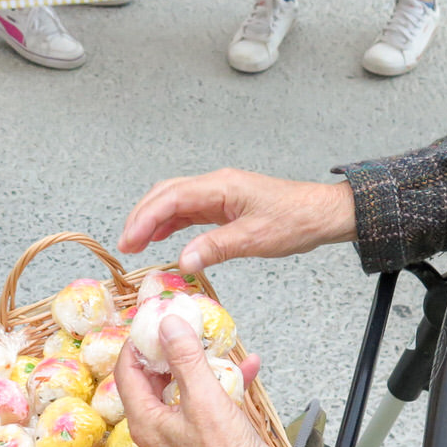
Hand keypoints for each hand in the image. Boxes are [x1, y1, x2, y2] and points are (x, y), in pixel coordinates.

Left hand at [113, 317, 290, 446]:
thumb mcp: (204, 399)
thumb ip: (185, 359)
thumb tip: (167, 324)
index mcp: (146, 421)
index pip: (127, 372)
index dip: (137, 343)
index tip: (153, 319)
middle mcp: (158, 427)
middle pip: (153, 378)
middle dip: (169, 349)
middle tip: (183, 324)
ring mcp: (181, 432)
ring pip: (183, 386)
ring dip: (200, 363)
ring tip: (214, 341)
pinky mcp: (205, 435)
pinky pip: (207, 400)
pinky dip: (223, 382)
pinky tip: (247, 367)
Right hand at [119, 168, 355, 272]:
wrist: (322, 213)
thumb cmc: (296, 221)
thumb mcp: (256, 238)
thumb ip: (216, 248)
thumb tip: (183, 262)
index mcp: (221, 186)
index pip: (171, 198)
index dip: (145, 219)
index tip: (129, 241)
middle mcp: (216, 185)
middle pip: (166, 194)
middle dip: (141, 218)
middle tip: (125, 245)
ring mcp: (219, 193)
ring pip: (174, 201)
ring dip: (152, 220)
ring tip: (135, 244)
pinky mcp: (224, 205)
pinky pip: (189, 210)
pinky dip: (170, 223)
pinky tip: (160, 238)